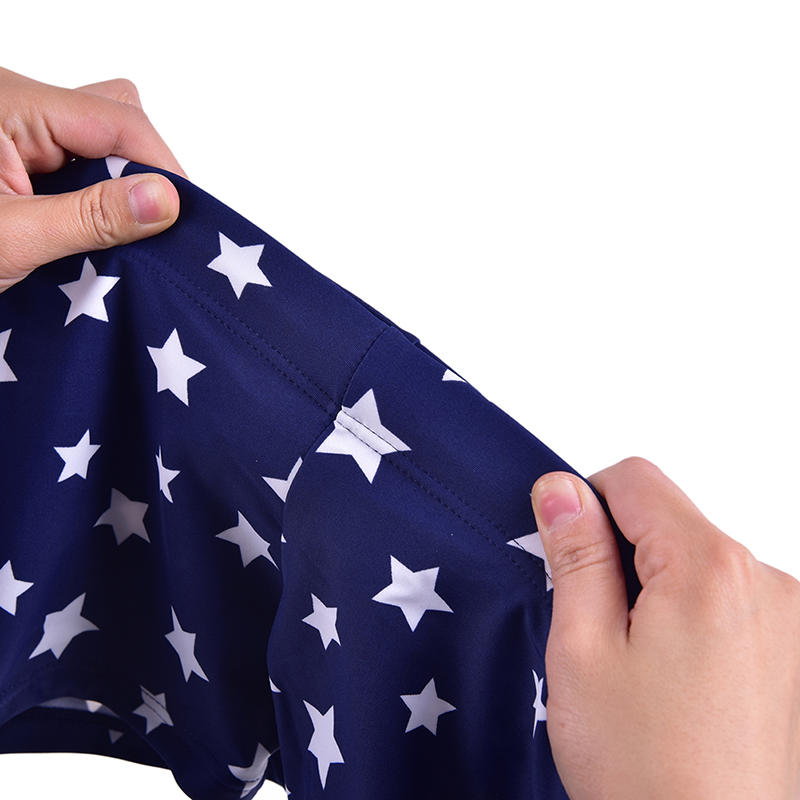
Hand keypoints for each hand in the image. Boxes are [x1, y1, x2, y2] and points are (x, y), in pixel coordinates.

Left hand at [0, 67, 184, 291]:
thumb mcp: (9, 239)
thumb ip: (90, 217)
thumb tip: (164, 200)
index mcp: (6, 104)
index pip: (117, 118)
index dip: (161, 167)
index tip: (184, 220)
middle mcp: (13, 105)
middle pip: (114, 115)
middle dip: (141, 171)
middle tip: (147, 229)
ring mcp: (14, 130)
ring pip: (100, 142)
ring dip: (117, 189)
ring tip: (117, 239)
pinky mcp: (15, 159)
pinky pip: (77, 166)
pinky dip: (94, 200)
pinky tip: (91, 235)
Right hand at [531, 457, 799, 799]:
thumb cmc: (646, 771)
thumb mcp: (583, 650)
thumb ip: (576, 556)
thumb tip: (560, 490)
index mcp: (711, 570)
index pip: (634, 480)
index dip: (585, 503)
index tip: (567, 555)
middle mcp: (770, 583)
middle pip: (669, 521)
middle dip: (623, 556)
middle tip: (601, 632)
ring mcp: (793, 619)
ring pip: (697, 562)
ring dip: (659, 591)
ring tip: (643, 669)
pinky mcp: (796, 651)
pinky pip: (730, 600)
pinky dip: (694, 619)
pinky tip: (679, 681)